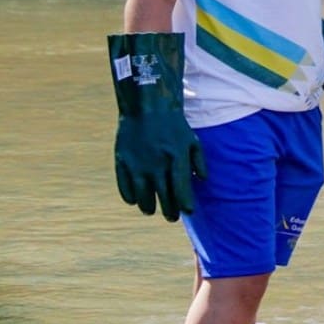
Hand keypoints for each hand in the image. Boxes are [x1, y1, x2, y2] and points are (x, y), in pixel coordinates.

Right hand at [108, 33, 206, 221]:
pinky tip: (136, 200)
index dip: (185, 205)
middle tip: (171, 216)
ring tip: (153, 209)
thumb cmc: (174, 126)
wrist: (147, 107)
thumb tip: (201, 181)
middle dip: (169, 211)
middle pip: (163, 198)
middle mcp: (157, 165)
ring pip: (143, 198)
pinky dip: (131, 198)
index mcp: (176, 159)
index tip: (187, 212)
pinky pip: (125, 189)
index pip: (181, 191)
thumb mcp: (192, 140)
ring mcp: (138, 165)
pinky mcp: (123, 163)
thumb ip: (198, 162)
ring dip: (149, 207)